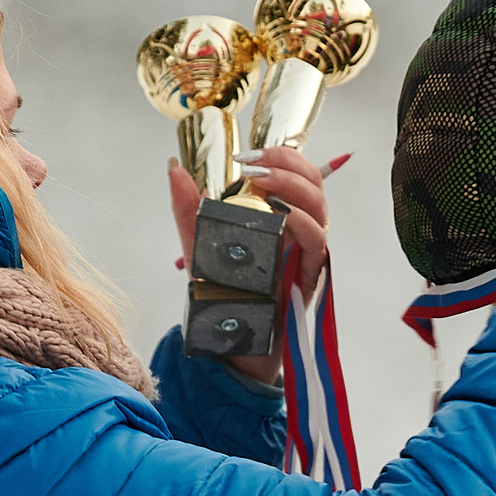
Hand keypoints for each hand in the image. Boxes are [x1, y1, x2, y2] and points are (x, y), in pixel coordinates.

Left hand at [167, 145, 341, 383]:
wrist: (229, 341)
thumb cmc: (221, 293)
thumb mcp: (199, 244)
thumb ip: (188, 207)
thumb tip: (174, 168)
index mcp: (278, 216)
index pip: (296, 173)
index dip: (280, 155)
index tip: (246, 154)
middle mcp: (298, 230)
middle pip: (314, 182)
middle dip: (288, 162)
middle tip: (254, 164)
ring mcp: (306, 252)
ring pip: (321, 206)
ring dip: (295, 185)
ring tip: (264, 181)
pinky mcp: (310, 275)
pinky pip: (318, 242)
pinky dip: (303, 222)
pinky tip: (282, 215)